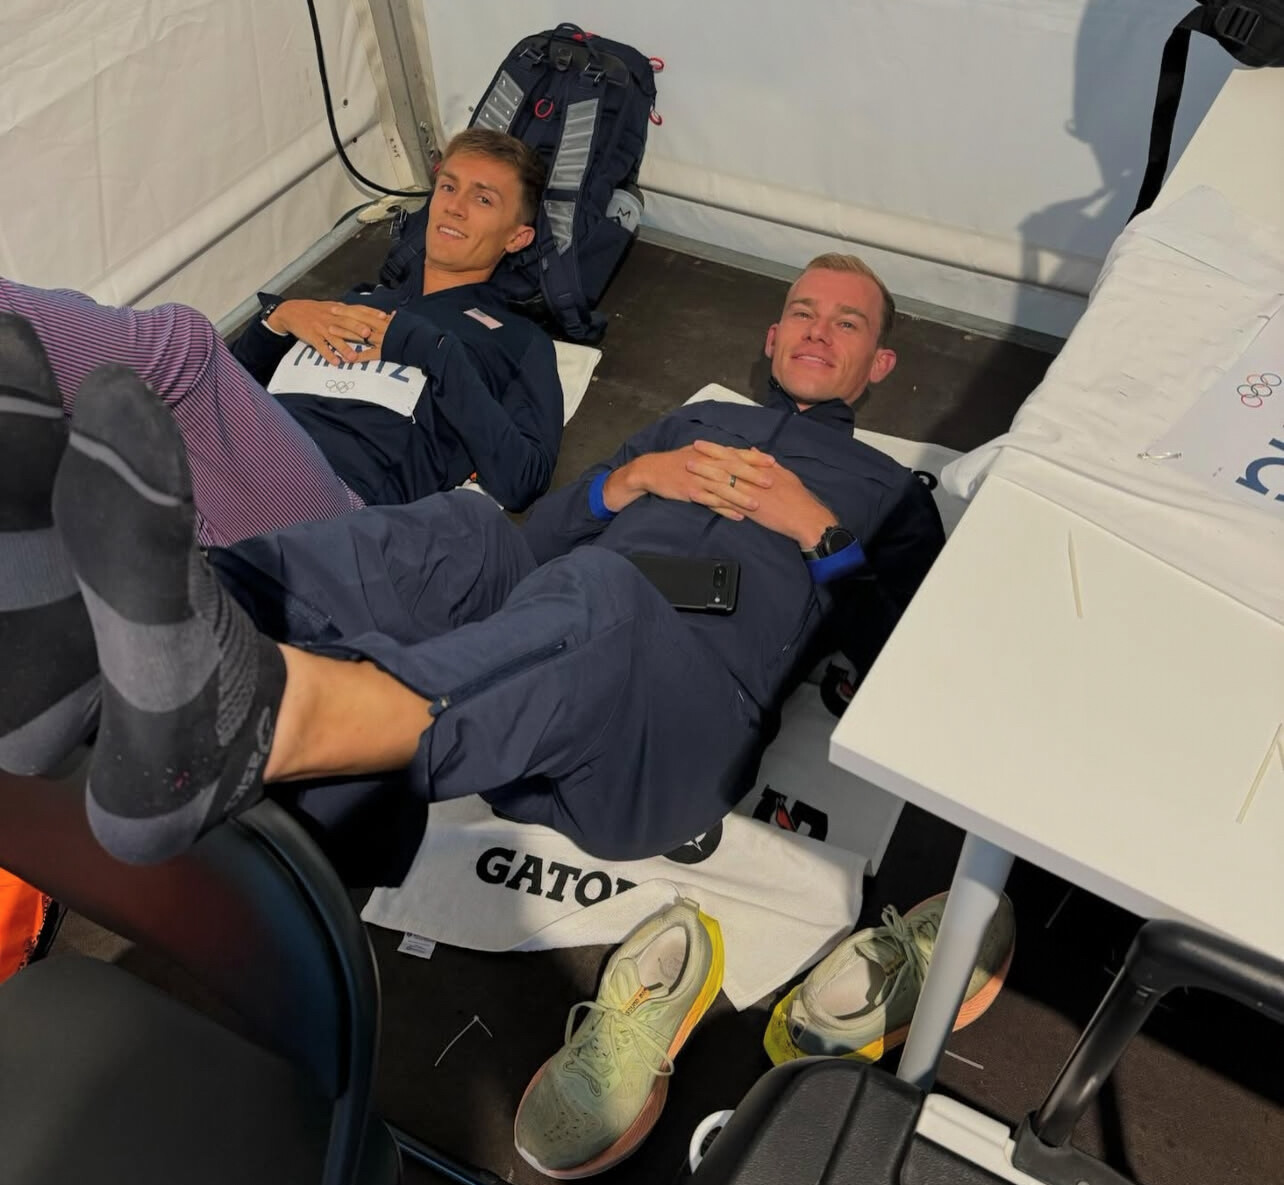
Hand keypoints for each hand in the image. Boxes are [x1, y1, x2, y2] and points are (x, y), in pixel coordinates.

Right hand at [266, 300, 391, 365]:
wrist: (291, 311)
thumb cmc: (317, 310)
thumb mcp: (333, 306)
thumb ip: (350, 311)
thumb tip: (370, 314)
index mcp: (339, 309)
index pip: (357, 310)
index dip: (370, 313)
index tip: (383, 317)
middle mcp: (331, 318)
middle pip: (346, 323)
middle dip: (357, 328)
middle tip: (368, 334)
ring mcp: (321, 328)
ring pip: (334, 338)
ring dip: (344, 347)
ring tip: (353, 358)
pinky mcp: (312, 337)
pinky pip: (321, 347)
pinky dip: (328, 354)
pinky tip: (335, 362)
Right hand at [602, 442, 773, 516]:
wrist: (651, 470)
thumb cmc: (677, 462)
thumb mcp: (697, 453)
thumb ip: (718, 454)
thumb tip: (739, 452)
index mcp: (710, 454)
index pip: (736, 454)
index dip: (755, 457)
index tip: (772, 461)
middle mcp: (706, 465)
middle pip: (733, 470)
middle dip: (752, 476)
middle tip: (771, 482)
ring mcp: (698, 479)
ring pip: (723, 488)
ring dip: (741, 497)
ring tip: (757, 505)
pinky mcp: (691, 493)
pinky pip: (711, 503)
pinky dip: (724, 510)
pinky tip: (738, 516)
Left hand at [689, 441, 834, 545]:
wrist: (805, 516)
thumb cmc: (797, 496)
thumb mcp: (784, 474)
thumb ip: (766, 463)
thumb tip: (752, 451)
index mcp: (761, 468)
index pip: (734, 454)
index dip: (717, 449)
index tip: (702, 444)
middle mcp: (753, 477)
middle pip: (725, 464)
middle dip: (706, 457)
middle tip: (688, 452)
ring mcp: (749, 493)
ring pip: (722, 480)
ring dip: (703, 474)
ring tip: (687, 469)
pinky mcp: (747, 509)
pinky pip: (723, 502)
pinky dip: (708, 498)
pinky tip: (694, 495)